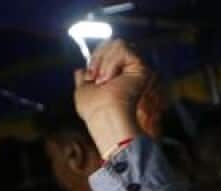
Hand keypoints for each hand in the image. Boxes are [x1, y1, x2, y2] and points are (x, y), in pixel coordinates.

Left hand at [74, 39, 150, 157]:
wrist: (104, 116)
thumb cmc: (93, 110)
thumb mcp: (82, 91)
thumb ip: (83, 79)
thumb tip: (80, 70)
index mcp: (114, 75)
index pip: (106, 51)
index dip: (95, 57)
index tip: (90, 75)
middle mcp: (126, 70)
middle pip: (112, 43)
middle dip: (98, 57)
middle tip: (95, 77)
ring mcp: (134, 68)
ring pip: (118, 44)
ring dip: (104, 61)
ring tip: (103, 80)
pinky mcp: (140, 67)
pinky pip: (123, 49)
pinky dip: (111, 62)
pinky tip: (110, 79)